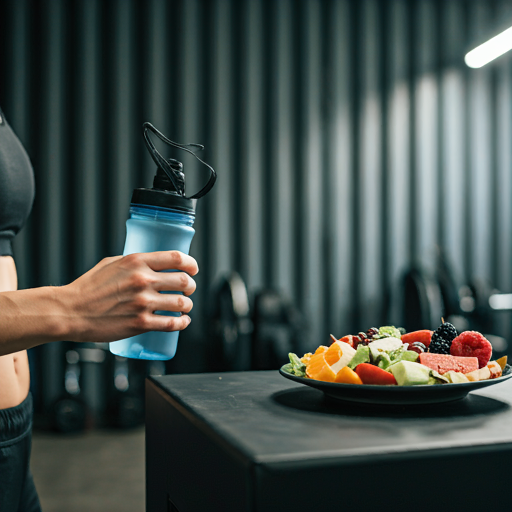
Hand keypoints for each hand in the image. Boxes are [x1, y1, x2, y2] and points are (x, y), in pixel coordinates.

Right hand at [62, 251, 197, 342]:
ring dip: (188, 306)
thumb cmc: (88, 287)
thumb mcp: (111, 263)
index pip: (176, 258)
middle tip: (189, 290)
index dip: (191, 264)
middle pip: (184, 281)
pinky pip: (172, 323)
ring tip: (184, 307)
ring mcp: (142, 303)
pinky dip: (182, 323)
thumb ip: (134, 262)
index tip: (194, 269)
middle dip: (191, 286)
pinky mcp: (140, 323)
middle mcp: (143, 280)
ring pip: (182, 303)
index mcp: (137, 262)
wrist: (70, 311)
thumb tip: (154, 263)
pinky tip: (182, 321)